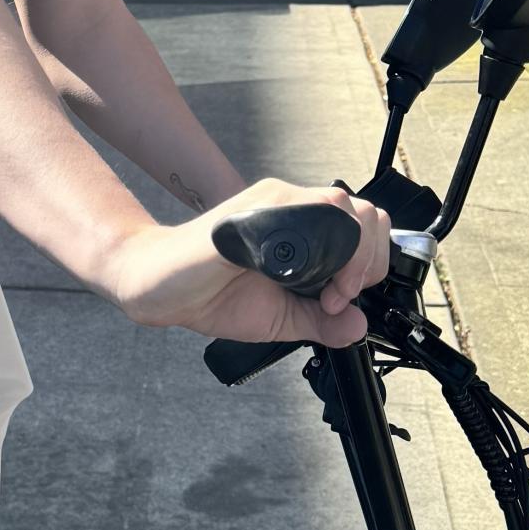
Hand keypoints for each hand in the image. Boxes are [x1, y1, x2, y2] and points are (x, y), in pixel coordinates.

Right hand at [104, 180, 391, 343]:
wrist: (162, 289)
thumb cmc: (211, 296)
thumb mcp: (281, 318)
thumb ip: (321, 322)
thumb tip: (359, 326)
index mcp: (303, 227)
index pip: (363, 228)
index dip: (366, 267)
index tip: (339, 302)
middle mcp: (293, 207)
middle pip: (365, 213)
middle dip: (366, 262)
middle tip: (334, 299)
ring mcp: (275, 203)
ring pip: (341, 206)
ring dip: (346, 257)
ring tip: (321, 295)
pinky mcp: (255, 211)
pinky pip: (302, 216)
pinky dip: (312, 253)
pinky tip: (296, 283)